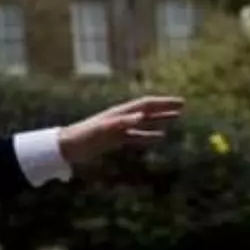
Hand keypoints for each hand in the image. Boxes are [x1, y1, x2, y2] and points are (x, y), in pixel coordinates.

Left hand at [57, 96, 183, 166]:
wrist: (65, 147)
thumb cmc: (82, 137)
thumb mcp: (102, 130)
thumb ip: (121, 122)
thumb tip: (142, 116)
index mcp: (120, 113)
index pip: (146, 104)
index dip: (164, 103)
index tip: (180, 102)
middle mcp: (121, 118)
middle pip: (148, 110)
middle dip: (165, 107)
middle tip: (183, 106)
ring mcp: (119, 128)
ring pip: (145, 121)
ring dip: (161, 119)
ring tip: (176, 118)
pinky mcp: (116, 138)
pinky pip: (138, 135)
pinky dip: (151, 135)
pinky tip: (160, 137)